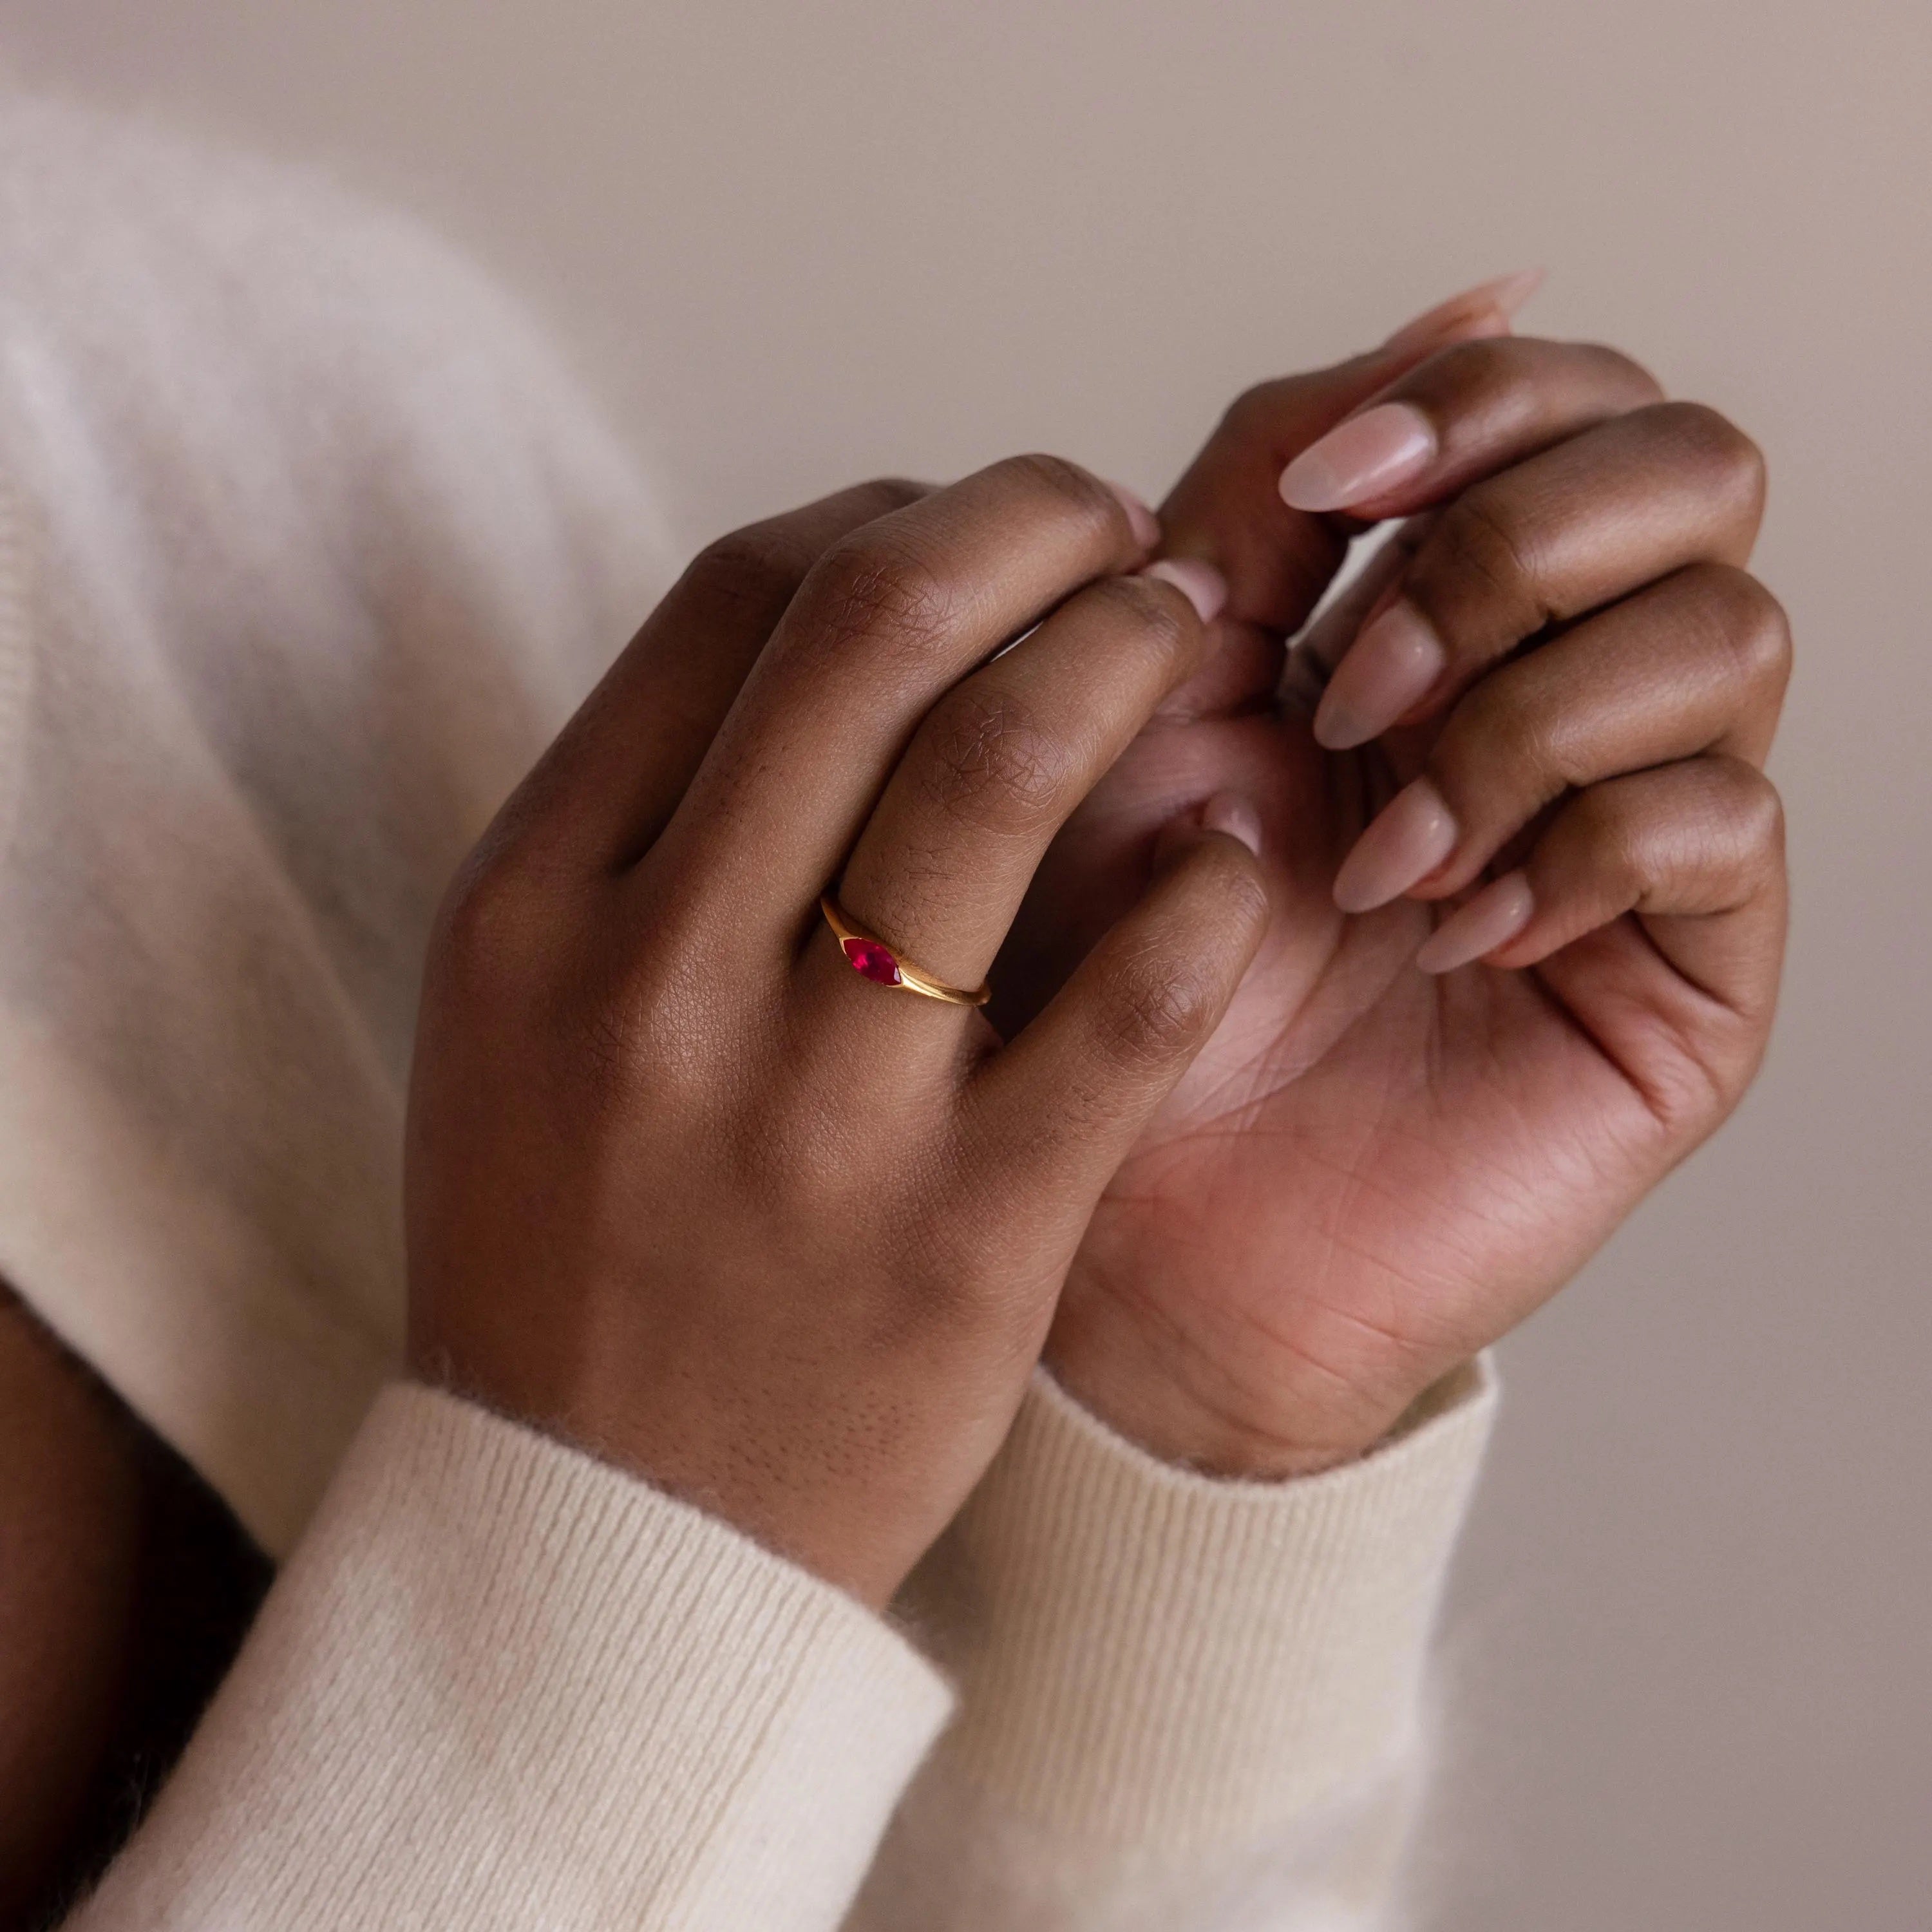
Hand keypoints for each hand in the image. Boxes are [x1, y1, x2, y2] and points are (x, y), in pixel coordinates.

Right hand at [404, 460, 1265, 1606]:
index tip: (983, 533)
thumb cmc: (579, 1245)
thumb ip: (658, 815)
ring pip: (1004, 770)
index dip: (895, 516)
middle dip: (1033, 526)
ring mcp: (814, 1111)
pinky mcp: (968, 1234)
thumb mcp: (533, 1007)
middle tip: (1126, 531)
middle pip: (874, 628)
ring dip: (1126, 657)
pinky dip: (1204, 891)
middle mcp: (657, 977)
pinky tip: (1234, 859)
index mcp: (537, 897)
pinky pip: (1130, 1001)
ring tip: (1191, 641)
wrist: (612, 1537)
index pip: (737, 597)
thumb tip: (845, 614)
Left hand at [1000, 286, 1788, 1475]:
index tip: (1324, 506)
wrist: (1129, 1191)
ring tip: (1378, 849)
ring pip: (1727, 631)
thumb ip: (1268, 488)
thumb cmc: (1111, 945)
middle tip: (1353, 694)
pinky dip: (1571, 849)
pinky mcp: (1689, 962)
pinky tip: (1449, 929)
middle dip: (1509, 554)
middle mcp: (1566, 689)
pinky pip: (1721, 819)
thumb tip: (1467, 290)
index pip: (1566, 397)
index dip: (1468, 403)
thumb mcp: (1149, 684)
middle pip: (1690, 470)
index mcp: (1444, 602)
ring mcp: (1642, 822)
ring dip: (1526, 718)